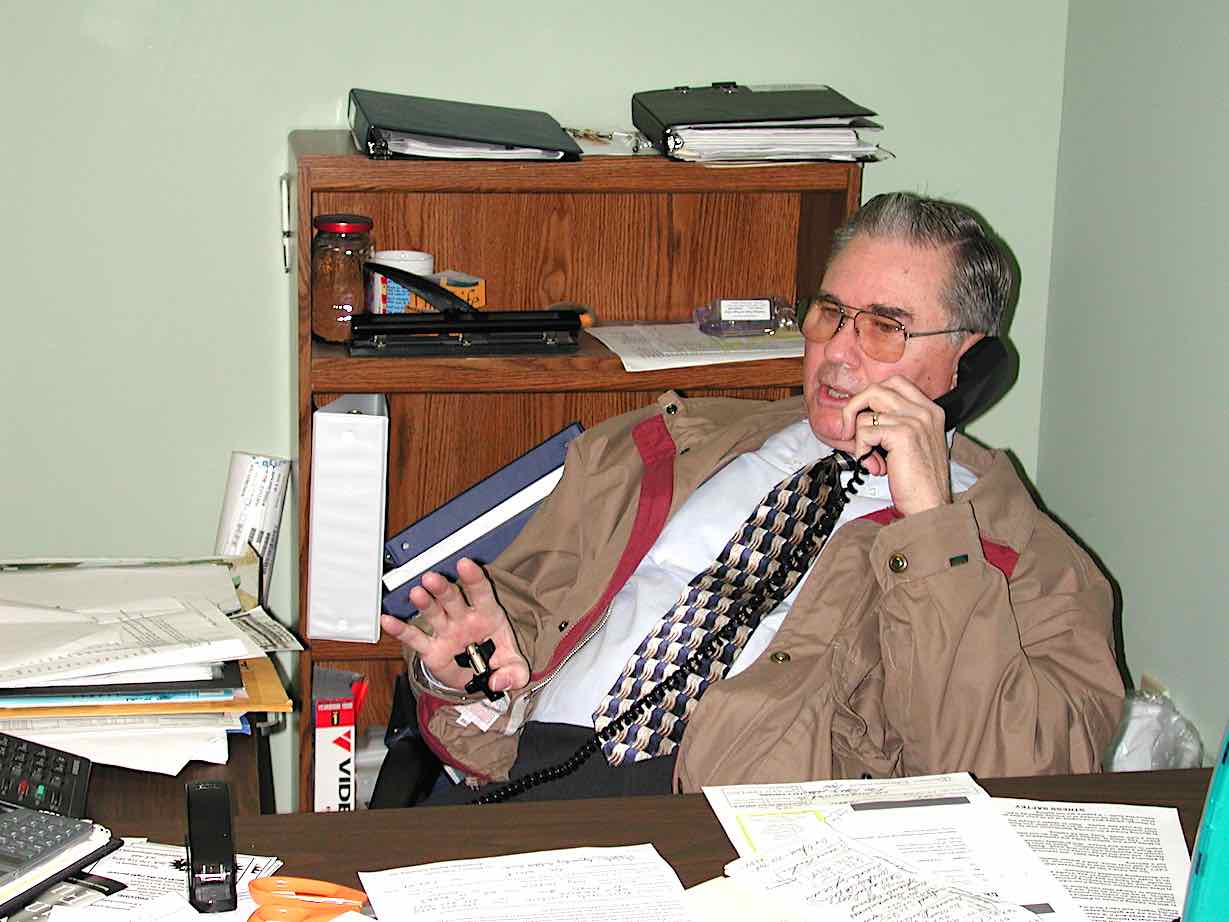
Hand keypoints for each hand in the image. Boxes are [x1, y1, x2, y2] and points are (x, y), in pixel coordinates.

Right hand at [380, 557, 529, 693]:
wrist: (480, 677)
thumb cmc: (498, 662)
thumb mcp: (515, 669)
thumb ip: (513, 674)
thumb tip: (498, 682)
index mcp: (487, 616)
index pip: (481, 593)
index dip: (474, 578)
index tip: (466, 565)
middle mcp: (463, 619)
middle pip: (452, 598)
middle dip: (442, 588)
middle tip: (432, 578)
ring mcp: (446, 632)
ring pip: (433, 613)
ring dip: (424, 603)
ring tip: (416, 593)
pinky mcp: (431, 649)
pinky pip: (415, 638)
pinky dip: (401, 631)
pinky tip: (389, 621)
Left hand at [839, 376, 951, 515]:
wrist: (931, 506)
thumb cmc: (920, 481)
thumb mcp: (913, 444)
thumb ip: (896, 424)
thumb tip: (864, 416)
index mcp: (930, 410)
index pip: (894, 383)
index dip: (870, 398)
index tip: (862, 418)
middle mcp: (924, 411)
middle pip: (875, 390)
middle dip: (855, 410)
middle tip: (851, 432)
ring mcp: (914, 420)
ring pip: (865, 415)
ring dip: (860, 440)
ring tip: (872, 459)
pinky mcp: (902, 434)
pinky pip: (865, 432)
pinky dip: (862, 451)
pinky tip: (875, 466)